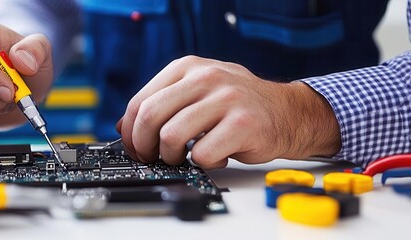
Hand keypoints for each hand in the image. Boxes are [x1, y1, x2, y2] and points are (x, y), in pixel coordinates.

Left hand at [117, 56, 340, 168]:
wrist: (287, 112)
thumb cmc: (236, 106)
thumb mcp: (196, 94)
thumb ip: (162, 105)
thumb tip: (123, 127)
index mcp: (187, 67)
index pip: (140, 101)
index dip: (131, 132)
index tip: (135, 148)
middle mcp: (205, 77)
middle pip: (150, 117)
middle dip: (144, 146)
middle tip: (153, 158)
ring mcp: (225, 99)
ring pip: (171, 136)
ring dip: (171, 157)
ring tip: (183, 157)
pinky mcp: (243, 125)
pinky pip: (202, 154)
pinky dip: (202, 163)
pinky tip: (213, 156)